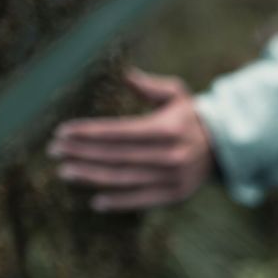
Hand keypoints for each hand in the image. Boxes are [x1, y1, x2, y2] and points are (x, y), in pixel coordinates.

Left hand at [48, 68, 214, 211]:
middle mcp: (171, 155)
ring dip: (91, 176)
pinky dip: (118, 203)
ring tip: (65, 172)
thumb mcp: (177, 94)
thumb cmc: (189, 117)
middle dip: (82, 153)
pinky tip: (95, 202)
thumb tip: (126, 75)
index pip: (120, 132)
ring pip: (125, 179)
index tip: (62, 132)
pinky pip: (142, 200)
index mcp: (167, 129)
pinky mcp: (176, 195)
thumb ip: (151, 86)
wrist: (222, 148)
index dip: (89, 133)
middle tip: (54, 151)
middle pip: (117, 156)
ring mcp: (174, 178)